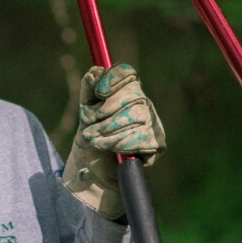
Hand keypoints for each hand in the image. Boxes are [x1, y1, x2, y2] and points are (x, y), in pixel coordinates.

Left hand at [62, 63, 165, 219]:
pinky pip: (141, 137)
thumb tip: (95, 71)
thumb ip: (88, 91)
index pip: (127, 74)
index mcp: (126, 92)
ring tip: (94, 140)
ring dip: (108, 131)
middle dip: (104, 112)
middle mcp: (143, 104)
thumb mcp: (84, 114)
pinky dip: (121, 144)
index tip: (99, 92)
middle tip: (88, 127)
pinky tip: (111, 149)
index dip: (114, 79)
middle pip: (131, 95)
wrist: (93, 171)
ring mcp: (153, 123)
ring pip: (135, 117)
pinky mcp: (157, 143)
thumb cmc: (90, 139)